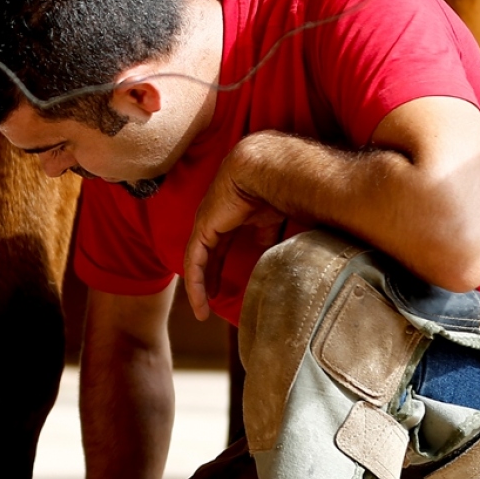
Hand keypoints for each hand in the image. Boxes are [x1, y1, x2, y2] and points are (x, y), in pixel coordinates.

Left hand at [183, 148, 284, 320]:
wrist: (272, 167)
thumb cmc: (285, 185)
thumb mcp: (277, 217)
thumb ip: (270, 235)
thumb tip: (273, 254)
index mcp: (236, 209)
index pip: (226, 240)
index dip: (226, 262)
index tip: (232, 282)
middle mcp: (218, 214)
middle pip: (210, 251)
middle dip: (210, 275)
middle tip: (212, 298)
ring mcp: (208, 220)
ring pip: (198, 260)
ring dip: (199, 286)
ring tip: (203, 311)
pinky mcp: (203, 228)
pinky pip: (195, 261)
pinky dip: (196, 283)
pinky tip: (200, 302)